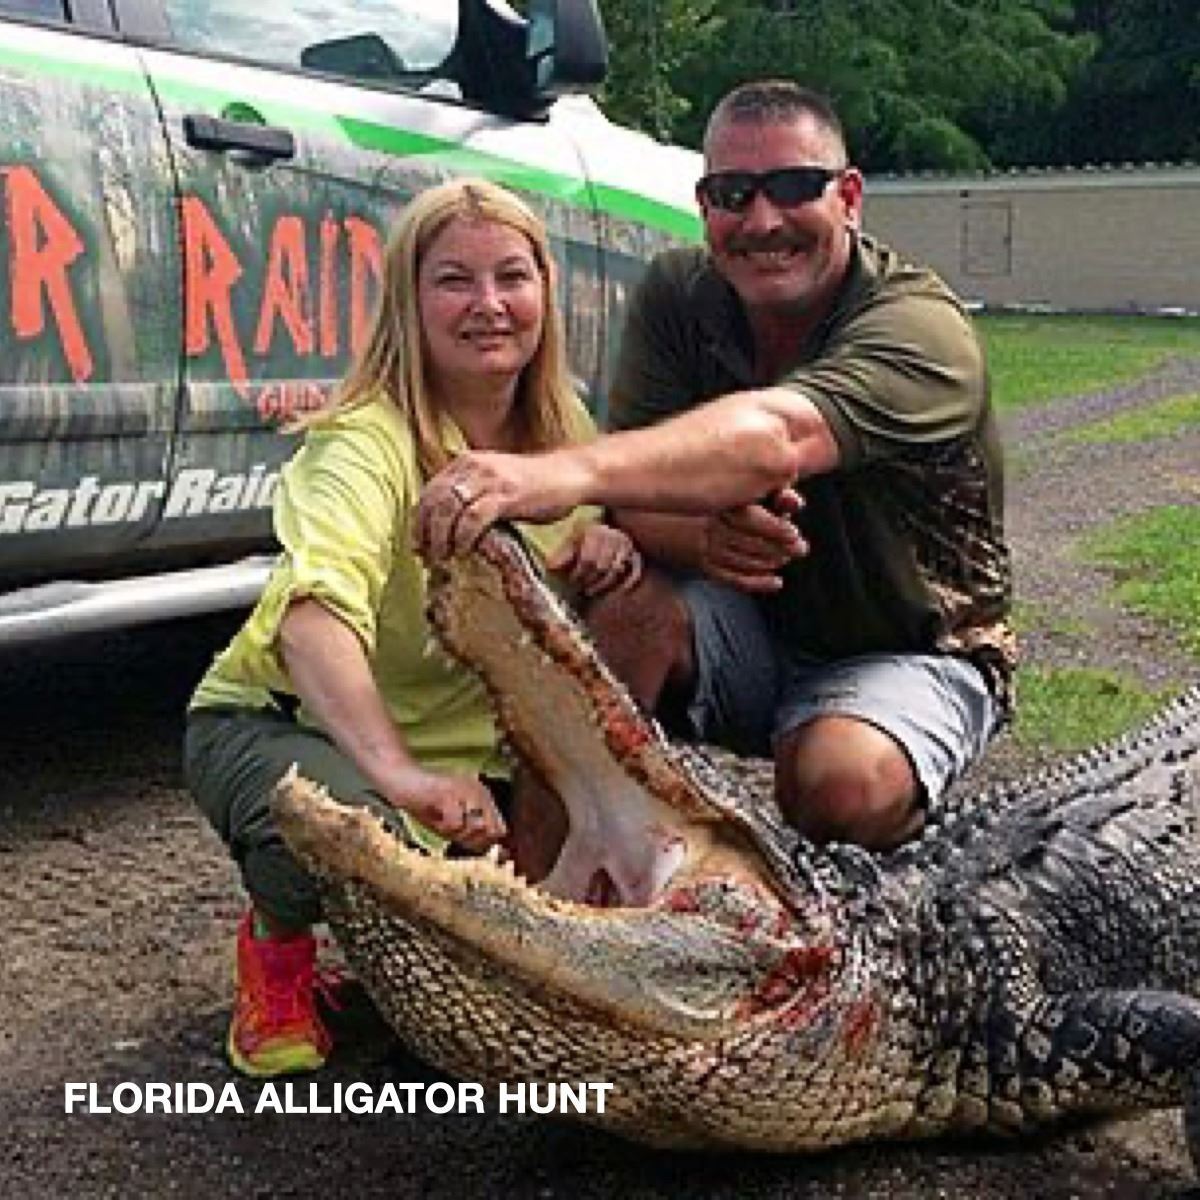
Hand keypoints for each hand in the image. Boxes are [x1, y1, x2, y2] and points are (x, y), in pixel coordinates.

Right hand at [386, 767, 505, 852]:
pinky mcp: (449, 793)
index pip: (500, 829)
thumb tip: (494, 851)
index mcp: (485, 796)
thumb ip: (474, 836)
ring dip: (454, 832)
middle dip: (469, 838)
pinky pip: (455, 823)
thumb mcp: (455, 825)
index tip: (463, 840)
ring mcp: (466, 790)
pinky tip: (433, 814)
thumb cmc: (428, 806)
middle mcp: (480, 790)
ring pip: (474, 828)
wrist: (402, 782)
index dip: (483, 842)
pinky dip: (442, 826)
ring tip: (440, 819)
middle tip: (449, 828)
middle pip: (489, 831)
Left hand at [415, 450, 588, 562]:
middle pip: (434, 501)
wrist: (568, 474)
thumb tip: (446, 527)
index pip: (430, 493)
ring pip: (449, 509)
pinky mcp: (507, 494)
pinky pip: (474, 517)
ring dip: (441, 537)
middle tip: (427, 557)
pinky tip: (465, 550)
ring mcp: (490, 479)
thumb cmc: (532, 486)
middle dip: (426, 533)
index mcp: (466, 463)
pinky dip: (464, 536)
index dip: (419, 522)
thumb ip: (471, 497)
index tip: (418, 546)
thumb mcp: (494, 485)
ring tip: (443, 557)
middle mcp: (473, 466)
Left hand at [546, 523, 642, 597]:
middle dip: (589, 580)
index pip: (588, 558)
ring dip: (601, 586)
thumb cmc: (584, 540)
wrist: (606, 532)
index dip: (578, 573)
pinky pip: (634, 575)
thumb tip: (550, 566)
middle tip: (579, 588)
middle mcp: (615, 536)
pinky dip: (623, 586)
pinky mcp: (637, 558)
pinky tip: (611, 594)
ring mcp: (628, 547)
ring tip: (590, 591)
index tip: (571, 580)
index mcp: (596, 530)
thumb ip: (562, 554)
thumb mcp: (571, 542)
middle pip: (602, 566)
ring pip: (615, 572)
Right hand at [699, 491, 806, 593]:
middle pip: (749, 543)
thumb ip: (779, 496)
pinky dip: (758, 583)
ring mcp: (708, 549)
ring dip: (770, 563)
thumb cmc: (734, 507)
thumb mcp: (757, 494)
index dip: (775, 529)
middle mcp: (713, 527)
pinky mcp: (707, 567)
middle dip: (779, 548)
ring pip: (744, 562)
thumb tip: (795, 502)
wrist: (688, 521)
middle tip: (799, 549)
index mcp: (724, 504)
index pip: (750, 519)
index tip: (794, 535)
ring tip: (785, 558)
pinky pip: (735, 580)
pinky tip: (776, 582)